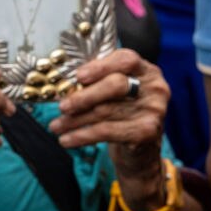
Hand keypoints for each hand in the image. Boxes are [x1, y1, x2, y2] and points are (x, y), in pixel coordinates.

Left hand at [48, 49, 168, 181]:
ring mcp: (154, 110)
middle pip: (115, 85)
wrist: (141, 151)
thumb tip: (63, 85)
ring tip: (56, 126)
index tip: (78, 77)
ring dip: (74, 120)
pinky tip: (66, 140)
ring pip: (105, 111)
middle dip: (83, 96)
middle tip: (62, 106)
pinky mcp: (147, 132)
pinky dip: (81, 136)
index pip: (126, 60)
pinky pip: (106, 131)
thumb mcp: (113, 93)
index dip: (100, 66)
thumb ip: (97, 82)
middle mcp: (155, 88)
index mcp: (146, 71)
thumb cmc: (122, 113)